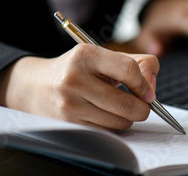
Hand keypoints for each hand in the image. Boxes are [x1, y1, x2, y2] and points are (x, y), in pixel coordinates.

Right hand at [0, 44, 158, 131]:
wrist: (34, 87)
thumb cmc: (76, 70)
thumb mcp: (102, 56)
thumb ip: (136, 63)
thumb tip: (152, 88)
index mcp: (86, 55)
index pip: (129, 69)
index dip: (144, 84)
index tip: (148, 92)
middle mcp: (75, 78)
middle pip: (127, 103)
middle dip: (142, 108)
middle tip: (142, 105)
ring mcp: (69, 103)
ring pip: (119, 122)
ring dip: (127, 119)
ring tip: (119, 108)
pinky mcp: (68, 123)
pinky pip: (106, 132)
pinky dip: (113, 127)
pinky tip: (104, 115)